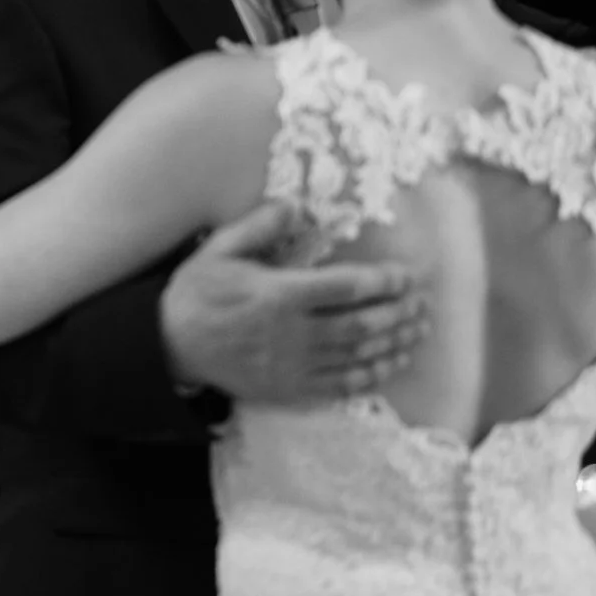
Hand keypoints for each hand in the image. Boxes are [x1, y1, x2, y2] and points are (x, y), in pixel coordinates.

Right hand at [160, 200, 427, 402]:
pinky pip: (341, 385)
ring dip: (395, 343)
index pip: (346, 287)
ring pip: (358, 355)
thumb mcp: (217, 249)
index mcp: (277, 295)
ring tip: (419, 330)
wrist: (170, 345)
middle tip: (424, 303)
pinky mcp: (290, 388)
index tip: (407, 276)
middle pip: (362, 325)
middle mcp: (291, 333)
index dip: (384, 282)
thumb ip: (257, 226)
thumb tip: (294, 207)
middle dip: (400, 313)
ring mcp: (292, 365)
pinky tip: (391, 363)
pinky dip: (372, 375)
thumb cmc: (196, 293)